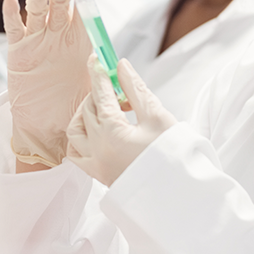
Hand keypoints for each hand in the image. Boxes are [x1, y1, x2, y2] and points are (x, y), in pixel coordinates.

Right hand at [5, 0, 94, 167]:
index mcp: (81, 38)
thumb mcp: (98, 91)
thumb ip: (110, 81)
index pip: (85, 2)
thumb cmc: (76, 107)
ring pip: (38, 11)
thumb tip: (130, 83)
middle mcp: (59, 34)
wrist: (49, 129)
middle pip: (61, 2)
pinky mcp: (18, 53)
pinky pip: (15, 30)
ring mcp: (37, 41)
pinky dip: (12, 15)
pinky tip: (12, 0)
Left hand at [67, 55, 176, 186]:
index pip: (100, 94)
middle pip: (87, 109)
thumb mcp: (158, 118)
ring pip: (75, 131)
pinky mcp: (98, 175)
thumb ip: (136, 90)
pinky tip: (95, 132)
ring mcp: (95, 164)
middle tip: (120, 88)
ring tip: (108, 110)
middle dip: (100, 93)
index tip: (97, 58)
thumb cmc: (172, 156)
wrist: (178, 195)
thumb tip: (121, 66)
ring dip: (86, 114)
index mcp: (112, 133)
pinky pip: (76, 154)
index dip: (99, 73)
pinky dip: (79, 139)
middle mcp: (97, 149)